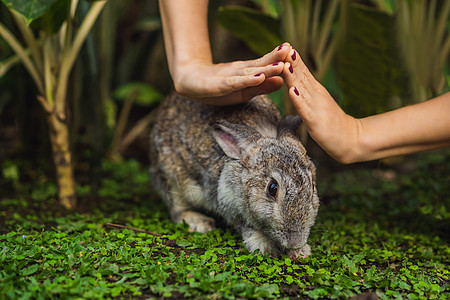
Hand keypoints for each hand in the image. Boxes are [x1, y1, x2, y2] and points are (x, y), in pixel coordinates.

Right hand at [172, 43, 290, 104]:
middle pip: (260, 64)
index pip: (267, 65)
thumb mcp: (243, 91)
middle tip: (291, 51)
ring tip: (281, 64)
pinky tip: (258, 77)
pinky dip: (248, 80)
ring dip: (266, 68)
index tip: (296, 53)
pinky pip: (236, 83)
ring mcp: (230, 77)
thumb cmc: (217, 88)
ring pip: (250, 72)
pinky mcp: (220, 85)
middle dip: (276, 58)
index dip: (280, 60)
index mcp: (248, 73)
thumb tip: (282, 81)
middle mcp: (241, 71)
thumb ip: (262, 88)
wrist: (189, 82)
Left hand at [283, 47, 360, 162]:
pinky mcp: (315, 121)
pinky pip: (304, 109)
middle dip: (292, 61)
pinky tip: (292, 90)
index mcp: (315, 91)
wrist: (350, 139)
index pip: (303, 72)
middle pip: (302, 76)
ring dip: (293, 76)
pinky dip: (298, 99)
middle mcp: (316, 95)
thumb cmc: (331, 122)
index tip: (284, 45)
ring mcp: (316, 107)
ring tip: (285, 63)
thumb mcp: (317, 103)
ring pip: (302, 89)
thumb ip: (307, 93)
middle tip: (284, 47)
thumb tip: (295, 82)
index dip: (294, 59)